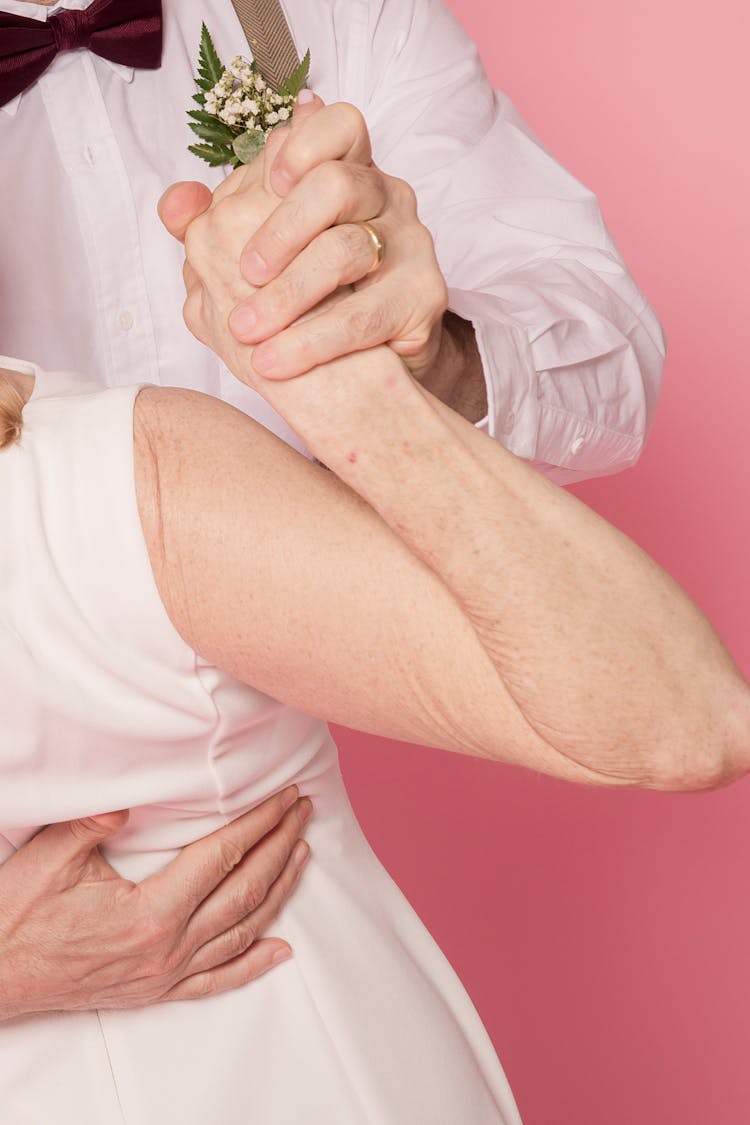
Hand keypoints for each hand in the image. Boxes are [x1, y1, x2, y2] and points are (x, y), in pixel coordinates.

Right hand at [0, 787, 310, 1018]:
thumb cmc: (18, 914)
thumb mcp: (52, 857)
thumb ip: (95, 823)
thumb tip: (131, 802)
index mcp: (152, 912)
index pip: (225, 855)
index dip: (260, 822)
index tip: (285, 796)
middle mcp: (169, 948)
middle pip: (245, 889)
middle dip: (280, 844)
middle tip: (302, 810)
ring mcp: (165, 974)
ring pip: (242, 931)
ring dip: (280, 891)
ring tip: (302, 854)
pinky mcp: (155, 991)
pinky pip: (217, 980)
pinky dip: (253, 964)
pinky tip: (280, 951)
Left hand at [226, 95, 448, 381]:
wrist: (367, 367)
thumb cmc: (309, 301)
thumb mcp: (256, 260)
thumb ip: (213, 229)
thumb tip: (174, 205)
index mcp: (347, 171)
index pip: (339, 125)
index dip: (304, 144)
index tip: (272, 180)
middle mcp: (386, 197)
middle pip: (339, 183)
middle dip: (282, 229)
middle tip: (244, 273)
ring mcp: (412, 243)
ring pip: (351, 249)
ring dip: (290, 293)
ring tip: (247, 330)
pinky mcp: (424, 296)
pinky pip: (366, 315)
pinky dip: (312, 342)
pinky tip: (273, 363)